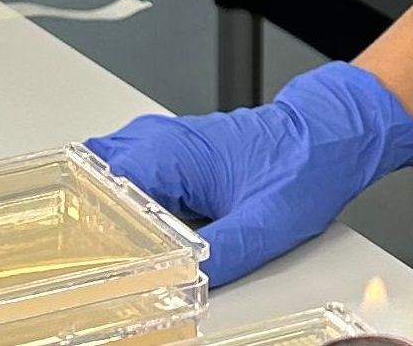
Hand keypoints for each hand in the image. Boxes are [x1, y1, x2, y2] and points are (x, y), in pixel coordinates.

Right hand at [84, 62, 412, 285]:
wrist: (331, 131)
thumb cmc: (306, 162)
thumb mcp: (267, 224)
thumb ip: (222, 255)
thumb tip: (188, 282)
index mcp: (175, 153)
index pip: (99, 186)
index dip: (87, 225)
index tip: (82, 258)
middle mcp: (163, 141)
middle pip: (92, 177)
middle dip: (82, 214)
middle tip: (81, 259)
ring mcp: (168, 144)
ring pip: (107, 173)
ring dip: (98, 207)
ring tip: (98, 251)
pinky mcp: (178, 155)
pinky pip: (129, 174)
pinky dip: (117, 200)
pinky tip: (125, 232)